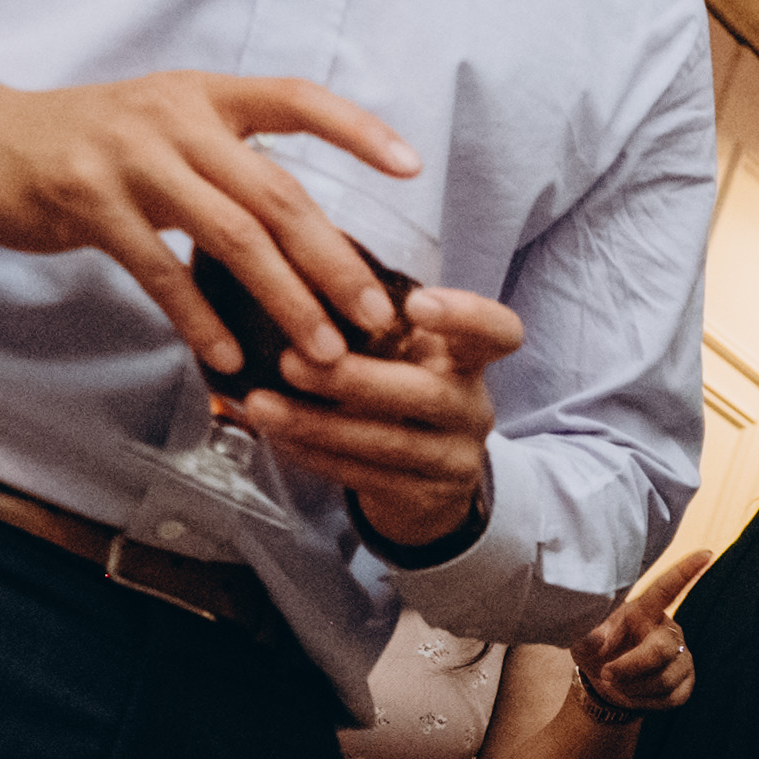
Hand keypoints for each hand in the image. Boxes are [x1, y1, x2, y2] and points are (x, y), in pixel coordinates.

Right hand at [0, 71, 419, 385]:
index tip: (412, 167)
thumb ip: (232, 163)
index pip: (296, 98)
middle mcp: (174, 116)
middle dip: (333, 261)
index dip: (356, 128)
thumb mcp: (167, 129)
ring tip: (323, 354)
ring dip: (284, 300)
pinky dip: (200, 317)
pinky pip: (159, 268)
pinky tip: (230, 358)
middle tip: (377, 318)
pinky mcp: (88, 199)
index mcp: (205, 95)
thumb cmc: (96, 146)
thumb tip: (312, 233)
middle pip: (276, 193)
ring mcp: (130, 156)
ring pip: (230, 235)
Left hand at [242, 284, 524, 553]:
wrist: (427, 483)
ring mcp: (454, 457)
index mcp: (467, 358)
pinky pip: (366, 477)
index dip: (466, 317)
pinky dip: (314, 456)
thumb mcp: (400, 352)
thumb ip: (368, 319)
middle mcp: (471, 406)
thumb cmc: (398, 392)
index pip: (498, 332)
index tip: (417, 305)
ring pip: (389, 443)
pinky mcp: (427, 498)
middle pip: (428, 393)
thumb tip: (292, 260)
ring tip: (260, 405)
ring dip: (317, 424)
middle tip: (292, 361)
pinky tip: (275, 438)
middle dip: (355, 379)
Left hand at [567, 546, 707, 720]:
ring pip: (664, 679)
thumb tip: (597, 638)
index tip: (706, 553)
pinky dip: (645, 702)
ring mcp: (681, 656)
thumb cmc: (596, 649)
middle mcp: (668, 630)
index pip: (665, 590)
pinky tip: (634, 693)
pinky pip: (671, 697)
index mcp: (643, 611)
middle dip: (632, 667)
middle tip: (607, 674)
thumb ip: (586, 635)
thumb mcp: (581, 638)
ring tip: (616, 682)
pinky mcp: (687, 682)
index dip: (685, 572)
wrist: (606, 682)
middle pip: (661, 649)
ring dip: (632, 688)